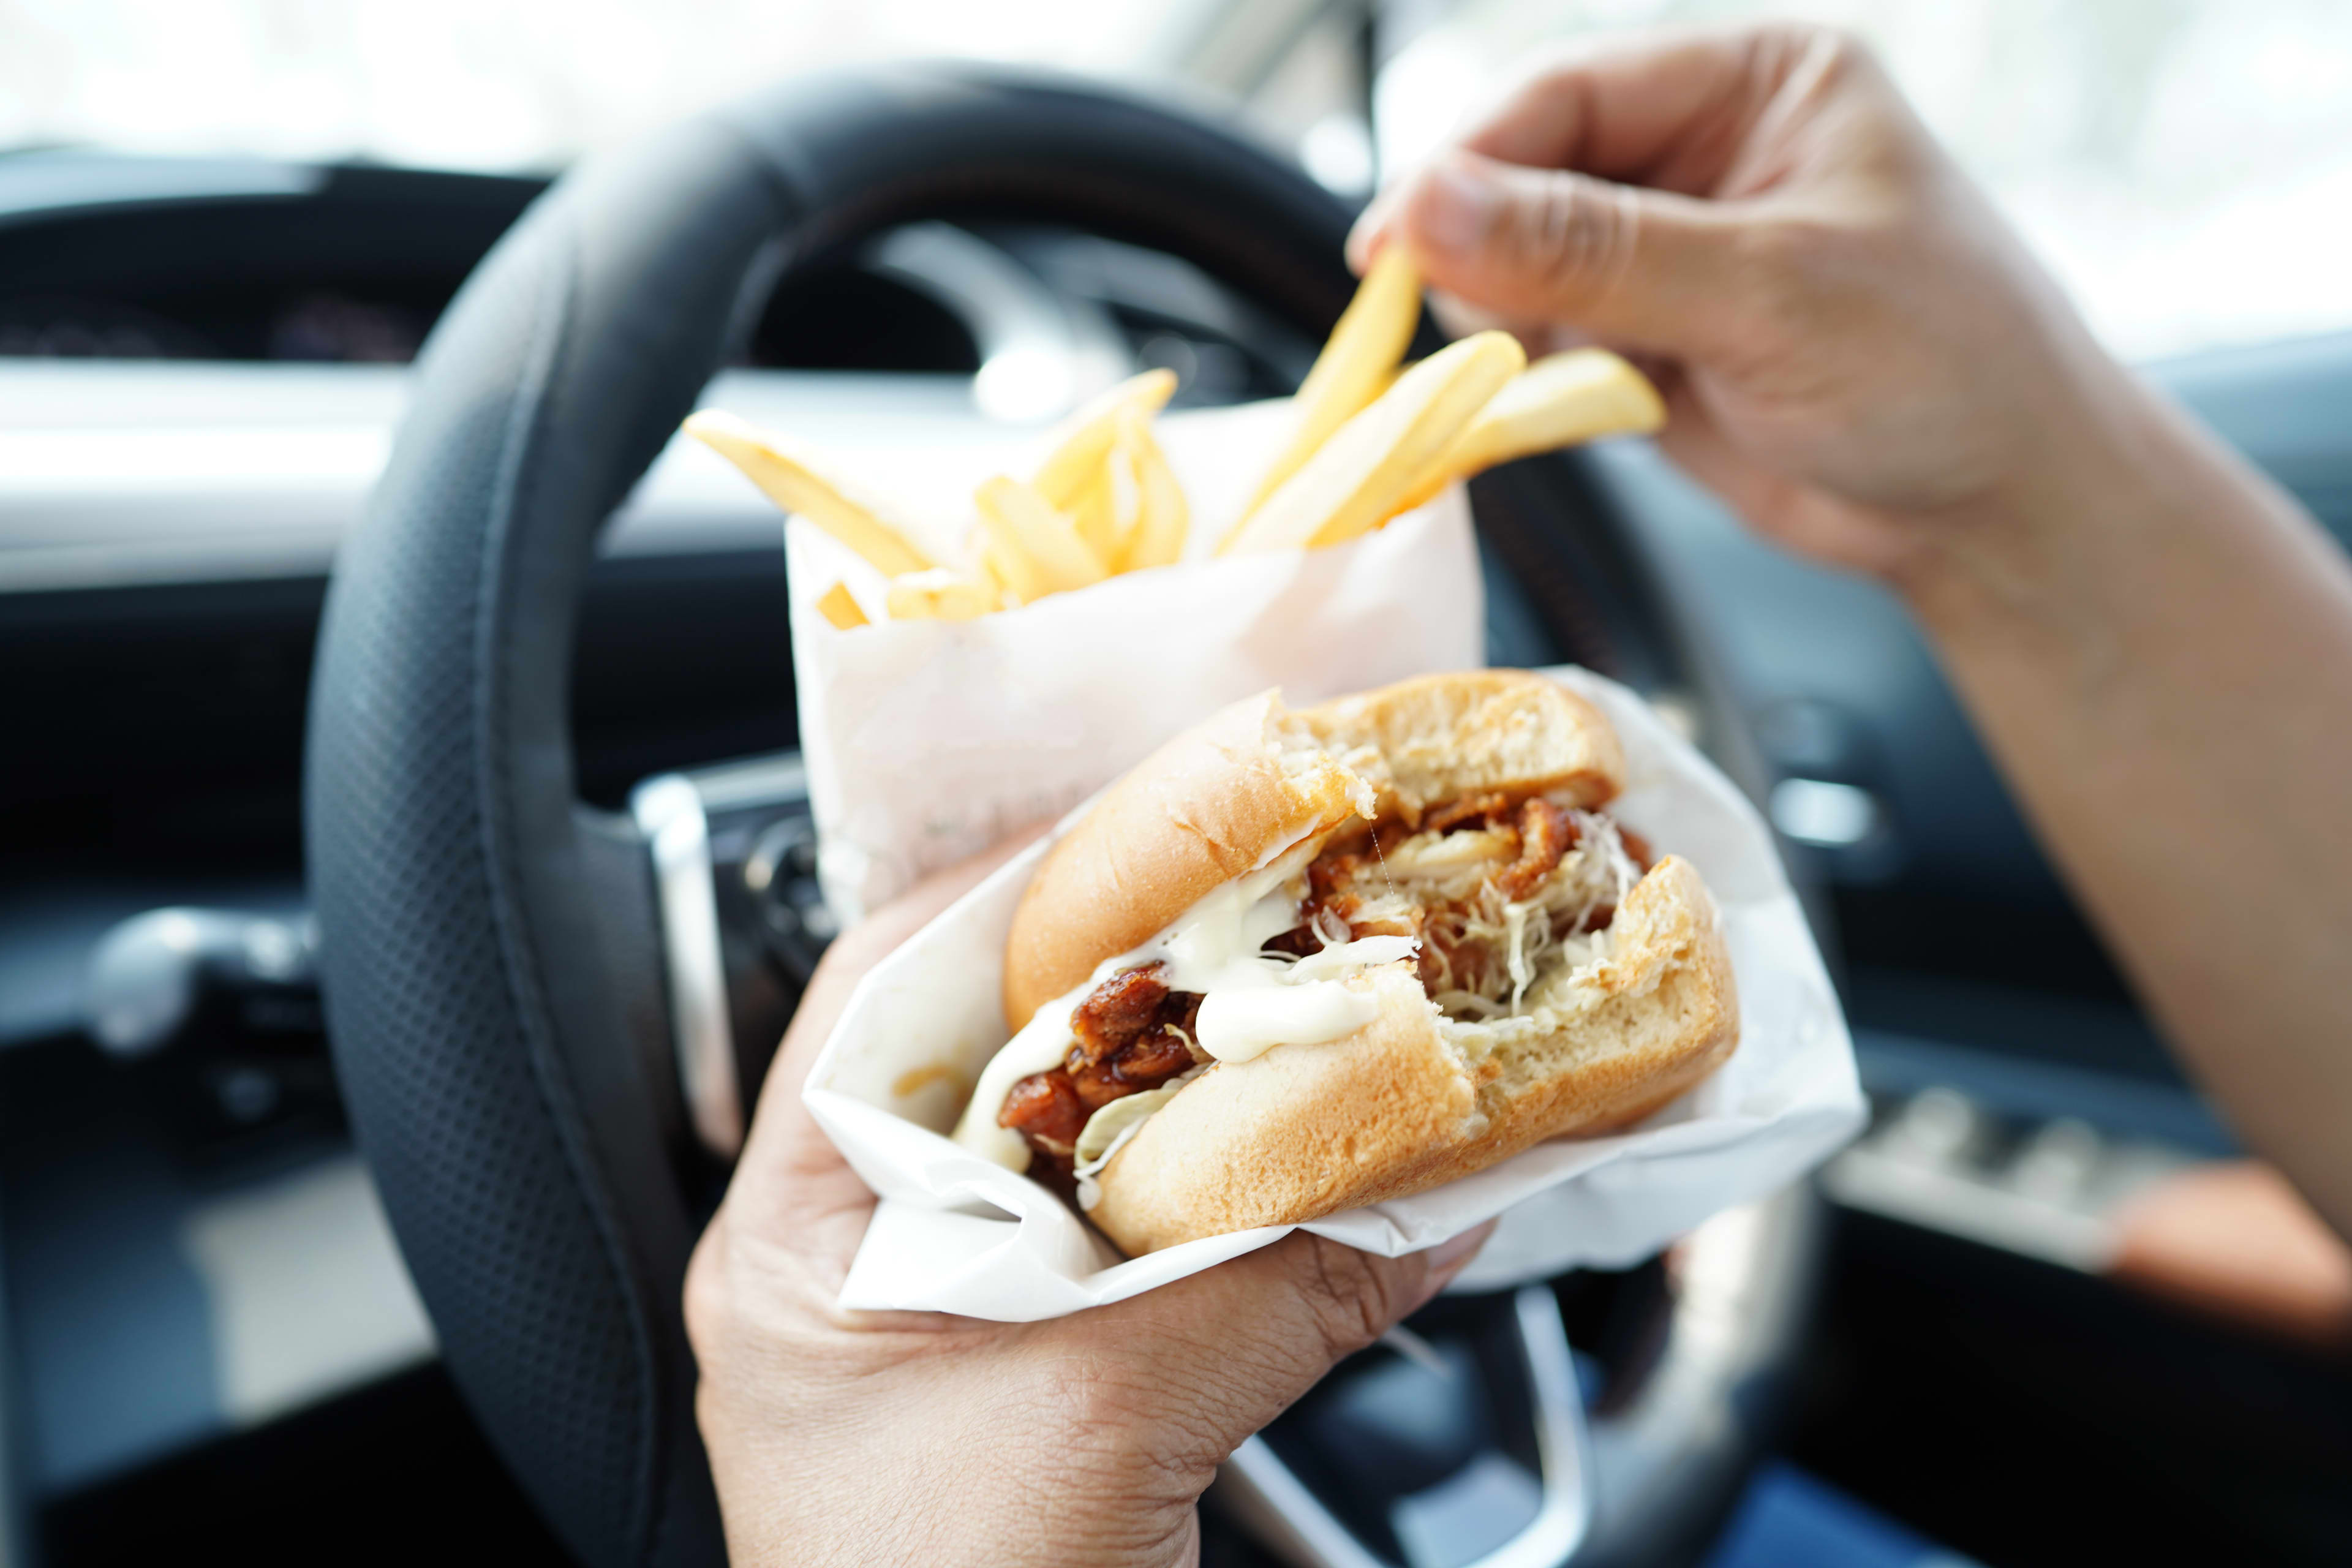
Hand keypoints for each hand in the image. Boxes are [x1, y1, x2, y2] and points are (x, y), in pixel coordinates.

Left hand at [686, 834, 1492, 1567]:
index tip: (1145, 825)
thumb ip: (1258, 1284)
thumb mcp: (1089, 1432)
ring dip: (1218, 1089)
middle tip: (1267, 896)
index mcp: (795, 1243)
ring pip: (1103, 1157)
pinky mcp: (1075, 1392)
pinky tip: (1351, 1167)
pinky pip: (1171, 1256)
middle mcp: (872, 1265)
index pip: (884, 990)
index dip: (1013, 886)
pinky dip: (1262, 1205)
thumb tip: (1432, 1186)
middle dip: (1145, 979)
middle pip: (1008, 1057)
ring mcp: (976, 1330)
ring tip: (1322, 1000)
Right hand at [1352, 24, 2144, 580]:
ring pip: (1517, 259)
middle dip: (1472, 240)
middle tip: (1420, 311)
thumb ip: (1593, 251)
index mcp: (1756, 84)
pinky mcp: (1646, 340)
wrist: (1996, 512)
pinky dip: (1518, 370)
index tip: (1393, 237)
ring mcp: (1669, 252)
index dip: (1469, 162)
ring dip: (1493, 313)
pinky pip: (1540, 337)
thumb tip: (1429, 205)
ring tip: (1514, 366)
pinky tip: (1539, 398)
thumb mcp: (1767, 294)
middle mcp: (1703, 153)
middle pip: (1526, 170)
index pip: (1569, 94)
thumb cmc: (1943, 369)